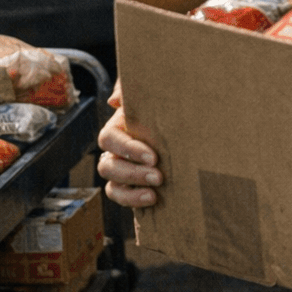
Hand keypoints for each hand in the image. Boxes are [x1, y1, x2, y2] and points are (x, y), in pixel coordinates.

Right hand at [96, 80, 161, 208]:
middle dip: (132, 173)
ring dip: (131, 190)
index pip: (109, 139)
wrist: (183, 132)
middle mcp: (115, 150)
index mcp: (118, 127)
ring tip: (155, 192)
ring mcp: (120, 170)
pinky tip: (153, 200)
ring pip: (112, 184)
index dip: (127, 149)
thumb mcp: (154, 95)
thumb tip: (115, 101)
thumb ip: (132, 91)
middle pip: (107, 166)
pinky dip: (133, 200)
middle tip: (158, 176)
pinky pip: (120, 197)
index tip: (152, 157)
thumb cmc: (167, 109)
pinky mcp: (130, 186)